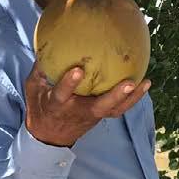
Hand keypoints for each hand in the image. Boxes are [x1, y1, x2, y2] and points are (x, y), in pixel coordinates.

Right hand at [24, 64, 150, 147]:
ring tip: (145, 82)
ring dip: (130, 98)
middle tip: (128, 83)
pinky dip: (133, 98)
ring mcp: (92, 115)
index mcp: (57, 104)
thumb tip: (47, 41)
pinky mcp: (101, 116)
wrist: (49, 137)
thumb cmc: (40, 108)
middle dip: (114, 96)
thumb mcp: (33, 88)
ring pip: (114, 110)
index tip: (77, 69)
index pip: (62, 94)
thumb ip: (40, 68)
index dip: (70, 83)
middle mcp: (78, 111)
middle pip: (99, 107)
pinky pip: (119, 109)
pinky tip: (145, 84)